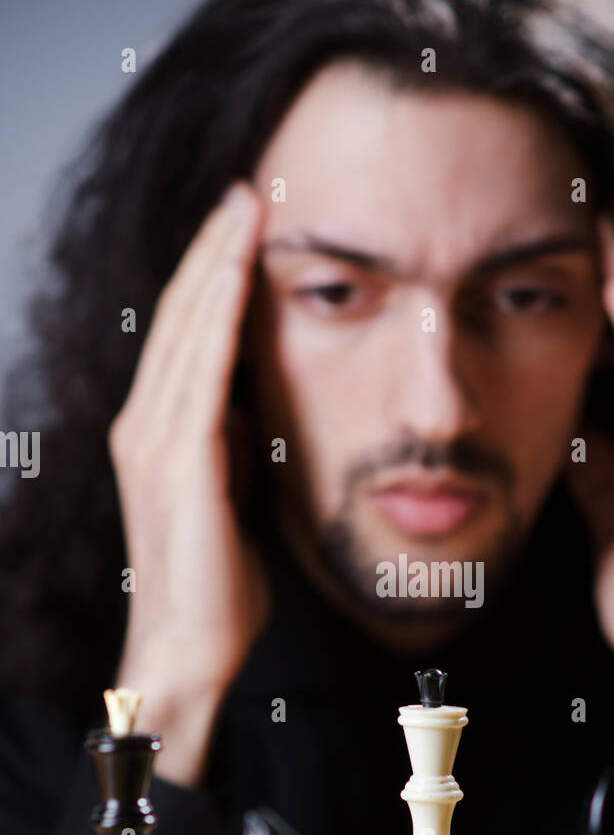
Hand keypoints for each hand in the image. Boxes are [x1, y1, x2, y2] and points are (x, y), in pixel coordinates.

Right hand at [109, 182, 268, 784]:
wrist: (188, 648)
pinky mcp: (178, 463)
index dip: (211, 275)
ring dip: (217, 262)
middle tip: (247, 187)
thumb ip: (229, 445)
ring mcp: (154, 441)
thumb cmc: (214, 583)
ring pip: (188, 330)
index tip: (244, 224)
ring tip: (246, 205)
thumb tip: (247, 405)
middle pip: (181, 316)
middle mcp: (144, 425)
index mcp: (158, 433)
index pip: (186, 334)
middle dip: (214, 248)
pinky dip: (219, 314)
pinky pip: (201, 372)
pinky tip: (239, 271)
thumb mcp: (228, 495)